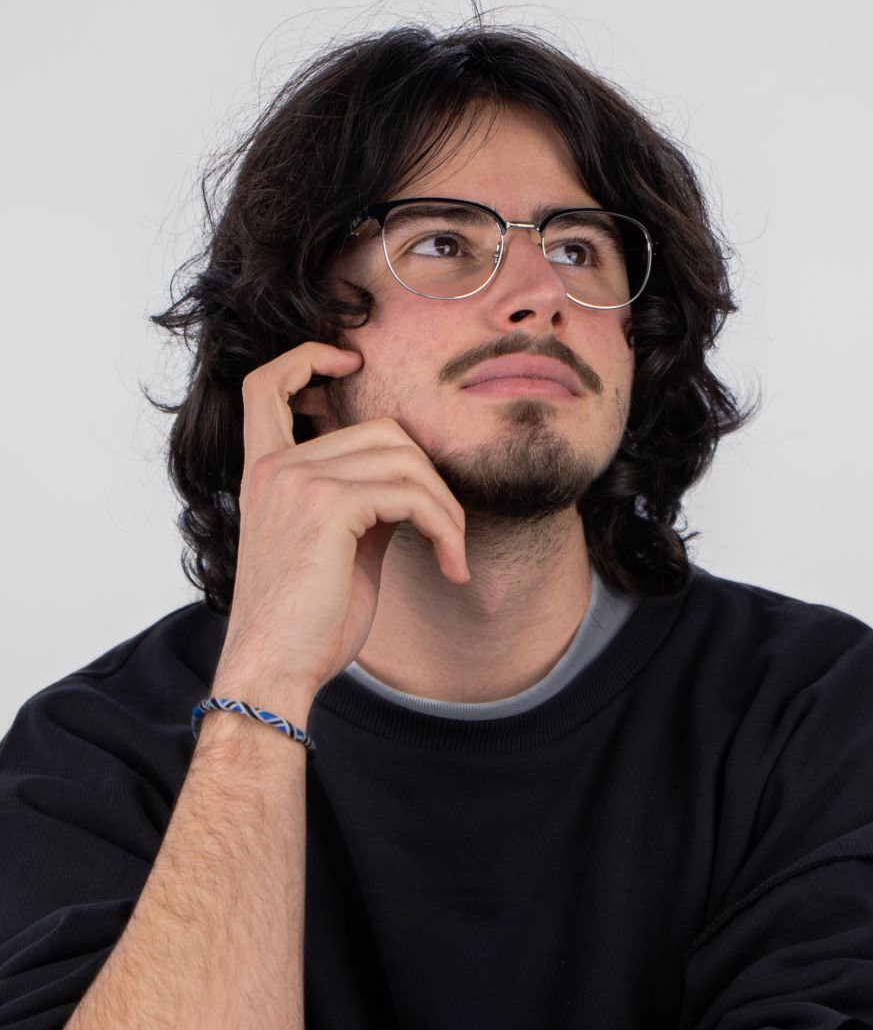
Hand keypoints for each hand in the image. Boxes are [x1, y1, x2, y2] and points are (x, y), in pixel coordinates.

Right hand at [214, 340, 468, 707]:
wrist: (275, 670)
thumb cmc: (306, 623)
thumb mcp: (336, 548)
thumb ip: (363, 502)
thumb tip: (411, 481)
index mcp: (264, 472)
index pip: (265, 386)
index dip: (307, 358)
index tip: (348, 361)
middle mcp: (275, 466)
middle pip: (383, 429)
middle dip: (432, 479)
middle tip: (448, 533)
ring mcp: (298, 480)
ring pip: (406, 459)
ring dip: (447, 509)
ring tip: (452, 554)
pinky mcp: (329, 505)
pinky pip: (413, 495)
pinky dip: (446, 528)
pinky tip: (451, 567)